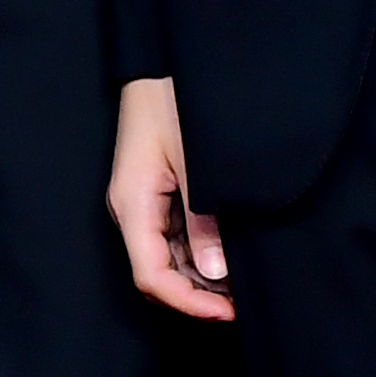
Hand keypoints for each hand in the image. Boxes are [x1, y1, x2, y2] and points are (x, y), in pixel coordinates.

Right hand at [109, 76, 233, 320]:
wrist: (161, 64)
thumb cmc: (174, 104)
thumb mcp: (197, 163)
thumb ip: (203, 219)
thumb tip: (216, 271)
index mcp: (132, 203)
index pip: (151, 276)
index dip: (188, 303)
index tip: (230, 312)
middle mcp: (130, 209)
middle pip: (157, 273)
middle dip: (198, 294)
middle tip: (245, 301)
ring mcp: (141, 202)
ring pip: (165, 259)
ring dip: (200, 277)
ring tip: (243, 281)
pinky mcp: (154, 194)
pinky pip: (171, 238)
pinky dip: (198, 254)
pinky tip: (228, 255)